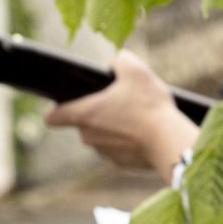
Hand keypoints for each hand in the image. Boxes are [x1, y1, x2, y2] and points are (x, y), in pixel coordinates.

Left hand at [45, 49, 199, 182]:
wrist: (170, 141)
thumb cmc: (148, 106)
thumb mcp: (136, 70)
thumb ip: (120, 60)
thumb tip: (116, 62)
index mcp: (84, 114)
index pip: (52, 117)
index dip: (57, 108)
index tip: (68, 102)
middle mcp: (88, 136)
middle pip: (83, 123)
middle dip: (98, 113)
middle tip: (121, 102)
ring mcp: (105, 152)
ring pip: (102, 137)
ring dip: (114, 128)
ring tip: (138, 117)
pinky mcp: (122, 163)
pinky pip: (120, 149)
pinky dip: (129, 141)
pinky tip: (147, 132)